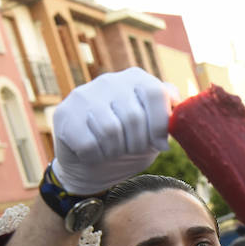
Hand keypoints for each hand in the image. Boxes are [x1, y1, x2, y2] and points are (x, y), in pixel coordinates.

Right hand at [51, 67, 171, 194]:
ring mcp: (84, 94)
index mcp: (136, 78)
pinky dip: (95, 157)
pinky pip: (89, 143)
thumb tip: (180, 109)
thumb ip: (169, 116)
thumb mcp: (155, 132)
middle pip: (134, 116)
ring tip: (112, 151)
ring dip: (115, 151)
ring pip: (110, 130)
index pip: (156, 92)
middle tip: (131, 150)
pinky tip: (93, 153)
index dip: (160, 124)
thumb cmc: (129, 145)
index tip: (158, 144)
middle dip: (137, 144)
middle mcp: (110, 80)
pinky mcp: (64, 114)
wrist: (92, 166)